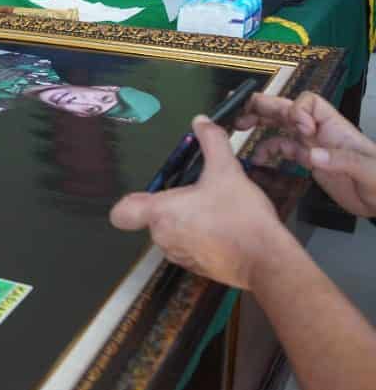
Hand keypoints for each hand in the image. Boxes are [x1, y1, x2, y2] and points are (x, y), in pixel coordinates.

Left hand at [110, 115, 288, 289]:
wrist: (267, 260)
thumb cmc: (240, 216)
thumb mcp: (227, 170)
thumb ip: (211, 142)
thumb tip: (201, 121)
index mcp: (160, 213)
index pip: (121, 213)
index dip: (131, 203)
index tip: (153, 194)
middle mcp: (162, 237)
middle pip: (152, 219)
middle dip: (171, 206)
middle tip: (198, 195)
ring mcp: (178, 255)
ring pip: (171, 234)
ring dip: (186, 223)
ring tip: (215, 211)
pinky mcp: (196, 268)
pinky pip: (188, 249)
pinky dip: (199, 239)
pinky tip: (224, 230)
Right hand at [239, 92, 375, 217]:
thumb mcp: (369, 171)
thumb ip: (343, 160)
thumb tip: (312, 155)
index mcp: (335, 127)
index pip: (309, 103)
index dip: (297, 110)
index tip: (298, 129)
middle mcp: (319, 132)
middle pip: (287, 110)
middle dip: (263, 106)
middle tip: (241, 111)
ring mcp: (312, 146)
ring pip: (280, 127)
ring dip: (259, 123)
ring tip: (239, 127)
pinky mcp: (308, 161)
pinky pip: (282, 149)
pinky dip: (267, 151)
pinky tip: (258, 159)